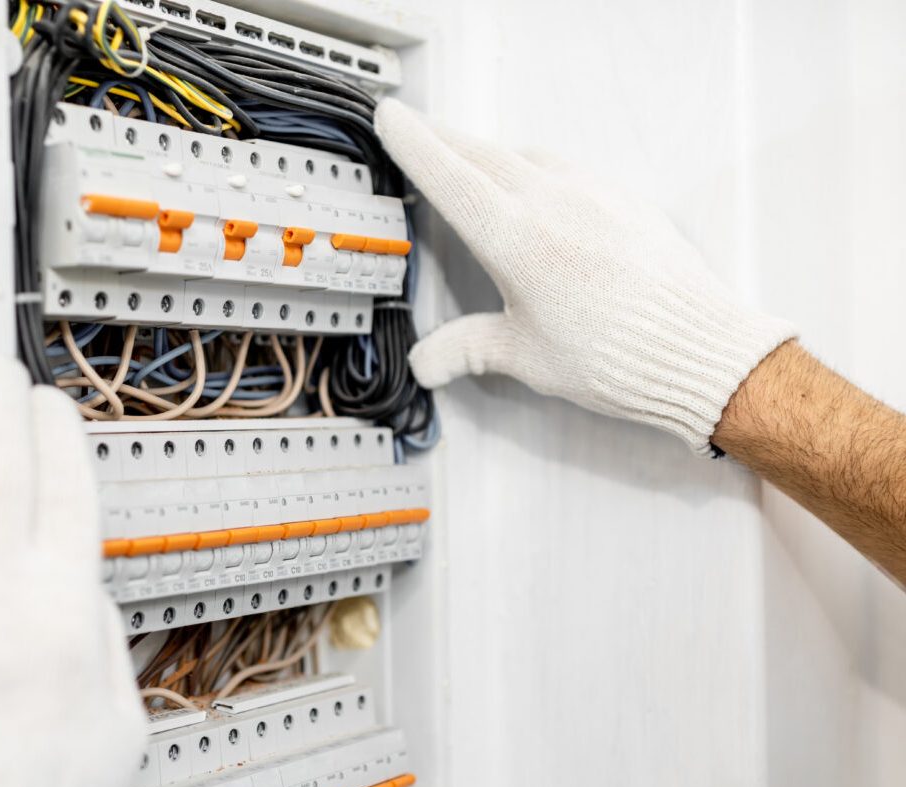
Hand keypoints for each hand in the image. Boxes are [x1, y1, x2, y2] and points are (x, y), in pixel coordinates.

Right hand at [376, 99, 796, 454]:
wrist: (699, 350)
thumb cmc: (618, 355)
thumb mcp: (524, 357)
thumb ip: (468, 349)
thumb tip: (430, 361)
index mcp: (515, 238)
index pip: (449, 176)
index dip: (414, 144)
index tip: (393, 118)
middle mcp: (552, 203)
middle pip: (483, 154)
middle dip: (445, 140)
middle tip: (420, 132)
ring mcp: (593, 194)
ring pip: (526, 157)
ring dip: (492, 155)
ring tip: (474, 164)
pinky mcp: (625, 200)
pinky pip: (569, 170)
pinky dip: (538, 171)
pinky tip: (539, 192)